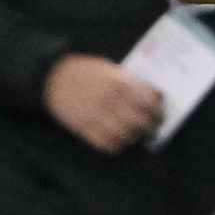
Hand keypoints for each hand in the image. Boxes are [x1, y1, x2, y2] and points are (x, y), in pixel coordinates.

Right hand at [42, 53, 165, 154]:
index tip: (160, 113)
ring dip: (134, 136)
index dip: (157, 110)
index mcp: (119, 83)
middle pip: (140, 121)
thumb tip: (150, 96)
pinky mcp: (85, 129)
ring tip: (137, 133)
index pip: (148, 102)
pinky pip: (107, 144)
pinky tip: (120, 140)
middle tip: (153, 126)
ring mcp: (98, 116)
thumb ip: (128, 82)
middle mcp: (111, 101)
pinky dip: (117, 145)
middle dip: (150, 126)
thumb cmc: (85, 71)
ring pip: (126, 135)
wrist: (54, 78)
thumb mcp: (109, 69)